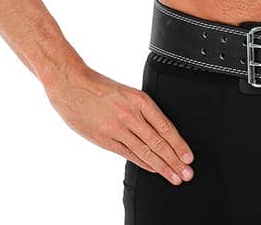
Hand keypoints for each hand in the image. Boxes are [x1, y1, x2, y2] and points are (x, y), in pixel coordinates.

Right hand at [44, 65, 194, 185]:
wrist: (72, 85)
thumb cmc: (99, 86)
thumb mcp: (127, 92)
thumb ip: (142, 109)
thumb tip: (159, 129)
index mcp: (139, 100)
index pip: (165, 127)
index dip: (179, 144)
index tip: (188, 156)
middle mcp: (131, 114)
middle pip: (158, 142)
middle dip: (175, 160)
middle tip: (187, 173)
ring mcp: (117, 128)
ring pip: (145, 151)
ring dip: (162, 166)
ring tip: (175, 176)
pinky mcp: (104, 138)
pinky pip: (128, 154)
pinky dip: (143, 163)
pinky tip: (153, 170)